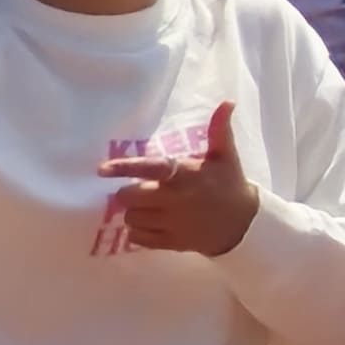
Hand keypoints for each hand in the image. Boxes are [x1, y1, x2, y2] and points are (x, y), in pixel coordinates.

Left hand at [106, 108, 255, 256]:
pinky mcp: (170, 242)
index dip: (124, 168)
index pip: (150, 168)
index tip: (101, 169)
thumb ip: (219, 130)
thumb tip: (227, 102)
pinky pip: (137, 237)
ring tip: (150, 207)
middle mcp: (176, 199)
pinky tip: (153, 224)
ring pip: (130, 217)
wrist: (243, 223)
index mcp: (186, 174)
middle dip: (129, 193)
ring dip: (135, 212)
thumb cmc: (230, 184)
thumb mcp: (225, 156)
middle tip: (141, 190)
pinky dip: (139, 231)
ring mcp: (172, 223)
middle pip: (128, 196)